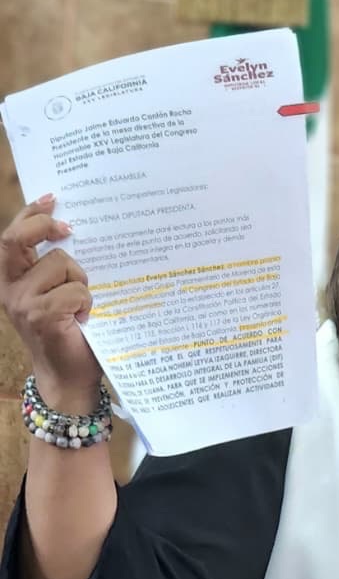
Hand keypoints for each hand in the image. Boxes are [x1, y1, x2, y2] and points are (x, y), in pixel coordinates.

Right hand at [0, 196, 101, 408]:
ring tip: (82, 304)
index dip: (29, 212)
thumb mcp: (58, 293)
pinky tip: (84, 319)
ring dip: (81, 280)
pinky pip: (76, 289)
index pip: (11, 236)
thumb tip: (75, 229)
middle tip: (69, 229)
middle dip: (43, 225)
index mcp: (11, 279)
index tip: (52, 199)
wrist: (69, 379)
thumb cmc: (70, 333)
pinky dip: (88, 301)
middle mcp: (9, 289)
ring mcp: (22, 302)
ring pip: (61, 263)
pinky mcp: (41, 316)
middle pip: (16, 239)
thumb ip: (57, 266)